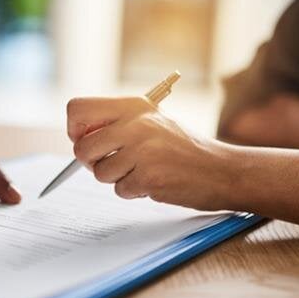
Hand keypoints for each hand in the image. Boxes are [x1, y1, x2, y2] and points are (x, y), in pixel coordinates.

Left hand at [67, 97, 233, 209]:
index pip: (77, 109)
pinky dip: (135, 191)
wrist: (222, 170)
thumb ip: (117, 125)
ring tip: (143, 171)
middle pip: (82, 148)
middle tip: (114, 164)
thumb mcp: (151, 123)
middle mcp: (136, 123)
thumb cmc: (184, 150)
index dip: (76, 130)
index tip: (89, 141)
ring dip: (117, 179)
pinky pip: (121, 190)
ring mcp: (142, 149)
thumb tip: (78, 139)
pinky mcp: (149, 176)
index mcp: (133, 105)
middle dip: (92, 163)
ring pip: (100, 173)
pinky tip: (155, 182)